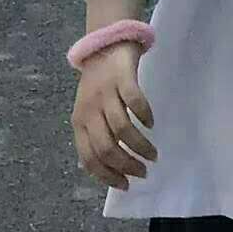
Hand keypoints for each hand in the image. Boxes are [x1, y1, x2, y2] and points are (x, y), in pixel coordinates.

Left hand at [71, 41, 156, 190]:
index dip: (107, 175)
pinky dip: (144, 116)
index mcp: (79, 123)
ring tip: (152, 155)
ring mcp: (105, 95)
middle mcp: (89, 111)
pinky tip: (151, 124)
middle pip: (106, 147)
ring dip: (139, 146)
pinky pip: (134, 101)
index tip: (126, 185)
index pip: (90, 158)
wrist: (103, 46)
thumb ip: (96, 135)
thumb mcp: (90, 112)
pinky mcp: (121, 79)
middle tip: (143, 172)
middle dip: (126, 165)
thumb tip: (111, 167)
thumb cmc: (98, 85)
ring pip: (121, 129)